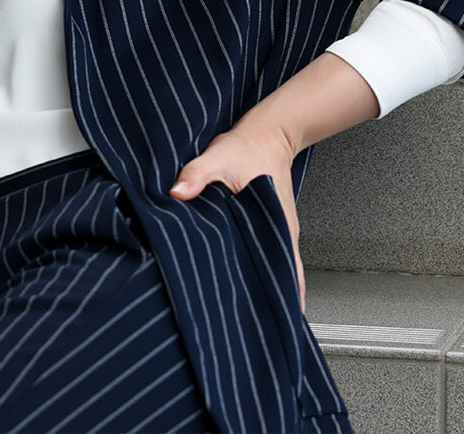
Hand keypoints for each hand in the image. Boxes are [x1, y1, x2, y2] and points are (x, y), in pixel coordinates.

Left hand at [168, 123, 306, 311]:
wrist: (265, 134)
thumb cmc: (247, 147)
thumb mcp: (218, 157)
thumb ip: (197, 174)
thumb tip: (178, 192)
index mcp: (277, 225)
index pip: (286, 272)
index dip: (283, 299)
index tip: (277, 321)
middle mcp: (281, 234)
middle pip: (279, 278)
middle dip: (269, 303)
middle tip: (253, 329)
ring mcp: (275, 233)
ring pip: (275, 271)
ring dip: (266, 291)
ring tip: (249, 319)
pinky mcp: (266, 229)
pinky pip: (267, 258)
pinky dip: (260, 274)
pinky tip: (245, 286)